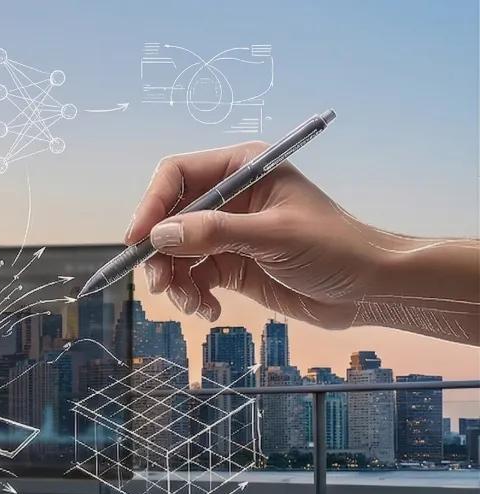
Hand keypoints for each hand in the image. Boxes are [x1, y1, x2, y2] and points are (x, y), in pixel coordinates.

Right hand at [128, 142, 386, 330]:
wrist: (368, 289)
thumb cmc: (334, 248)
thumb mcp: (273, 236)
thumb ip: (215, 232)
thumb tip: (159, 235)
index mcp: (243, 169)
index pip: (177, 175)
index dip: (152, 205)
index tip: (138, 240)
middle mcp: (230, 197)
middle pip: (169, 218)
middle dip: (160, 254)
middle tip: (160, 285)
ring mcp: (228, 233)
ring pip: (176, 254)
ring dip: (176, 283)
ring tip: (193, 305)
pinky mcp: (230, 265)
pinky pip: (193, 279)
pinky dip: (193, 297)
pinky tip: (211, 311)